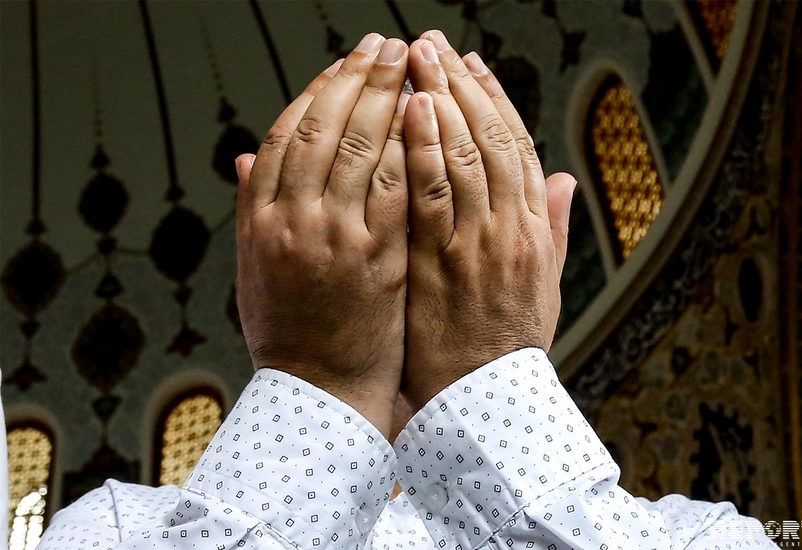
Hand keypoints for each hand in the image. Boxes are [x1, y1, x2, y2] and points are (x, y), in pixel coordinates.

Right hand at [235, 34, 410, 436]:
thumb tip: (245, 157)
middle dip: (357, 78)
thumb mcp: (254, 270)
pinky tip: (426, 114)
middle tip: (384, 43)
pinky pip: (393, 188)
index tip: (344, 62)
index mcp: (259, 219)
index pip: (288, 134)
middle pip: (323, 128)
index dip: (318, 91)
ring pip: (358, 148)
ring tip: (412, 60)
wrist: (318, 390)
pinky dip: (407, 146)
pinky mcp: (376, 258)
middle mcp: (290, 221)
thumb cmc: (290, 331)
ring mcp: (333, 238)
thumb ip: (252, 210)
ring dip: (386, 97)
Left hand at [401, 31, 576, 408]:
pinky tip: (410, 111)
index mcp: (534, 231)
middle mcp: (512, 229)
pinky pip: (433, 196)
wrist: (484, 402)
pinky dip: (425, 150)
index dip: (493, 100)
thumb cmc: (508, 346)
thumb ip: (553, 229)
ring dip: (441, 101)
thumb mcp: (545, 286)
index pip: (517, 147)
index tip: (472, 64)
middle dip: (460, 84)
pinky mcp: (444, 263)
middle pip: (490, 138)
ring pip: (466, 156)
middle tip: (433, 43)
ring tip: (415, 58)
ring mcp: (479, 244)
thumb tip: (566, 179)